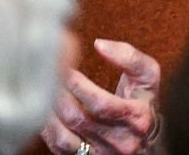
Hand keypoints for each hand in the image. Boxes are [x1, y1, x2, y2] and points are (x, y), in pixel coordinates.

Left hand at [41, 39, 161, 154]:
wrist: (146, 138)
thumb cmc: (142, 100)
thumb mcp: (147, 75)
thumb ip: (129, 56)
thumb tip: (99, 44)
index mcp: (138, 118)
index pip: (102, 104)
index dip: (80, 86)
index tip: (65, 68)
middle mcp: (121, 141)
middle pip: (80, 119)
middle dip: (59, 95)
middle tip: (46, 75)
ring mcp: (102, 154)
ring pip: (65, 137)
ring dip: (49, 112)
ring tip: (41, 90)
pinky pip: (58, 148)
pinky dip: (47, 129)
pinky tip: (42, 110)